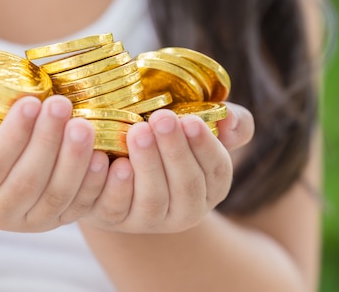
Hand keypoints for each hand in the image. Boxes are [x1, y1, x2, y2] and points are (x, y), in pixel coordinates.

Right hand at [0, 88, 105, 232]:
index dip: (12, 135)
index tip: (31, 101)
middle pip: (26, 182)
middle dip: (47, 141)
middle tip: (62, 105)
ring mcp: (28, 219)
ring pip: (55, 195)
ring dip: (73, 160)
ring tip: (84, 125)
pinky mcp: (58, 218)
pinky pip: (79, 206)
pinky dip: (94, 183)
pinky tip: (103, 156)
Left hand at [77, 103, 253, 233]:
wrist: (119, 159)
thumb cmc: (168, 138)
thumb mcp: (199, 127)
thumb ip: (230, 121)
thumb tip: (230, 120)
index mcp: (210, 188)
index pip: (217, 171)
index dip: (205, 147)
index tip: (191, 120)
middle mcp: (184, 211)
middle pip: (186, 188)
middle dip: (175, 151)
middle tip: (162, 117)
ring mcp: (147, 220)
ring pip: (152, 201)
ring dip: (147, 165)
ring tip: (137, 131)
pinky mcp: (112, 219)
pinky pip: (114, 208)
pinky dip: (113, 186)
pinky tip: (108, 160)